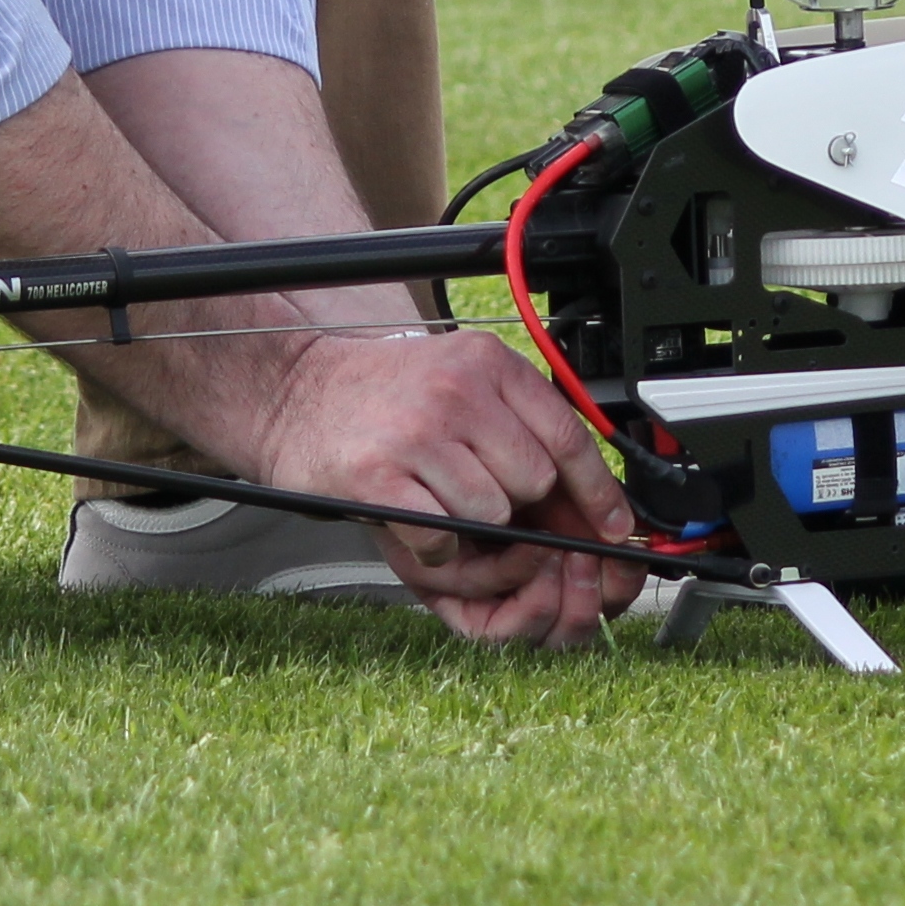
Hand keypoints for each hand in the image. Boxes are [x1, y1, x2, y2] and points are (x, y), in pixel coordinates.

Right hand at [251, 325, 641, 648]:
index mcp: (487, 364)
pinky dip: (434, 541)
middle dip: (516, 501)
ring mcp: (416, 433)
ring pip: (492, 512)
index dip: (597, 490)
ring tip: (436, 494)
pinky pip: (441, 536)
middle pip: (534, 481)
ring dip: (472, 522)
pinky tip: (414, 513)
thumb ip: (519, 425)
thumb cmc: (383, 395)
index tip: (612, 526)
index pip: (567, 435)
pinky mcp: (377, 476)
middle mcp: (456, 391)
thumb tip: (590, 496)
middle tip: (478, 490)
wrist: (292, 393)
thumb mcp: (460, 381)